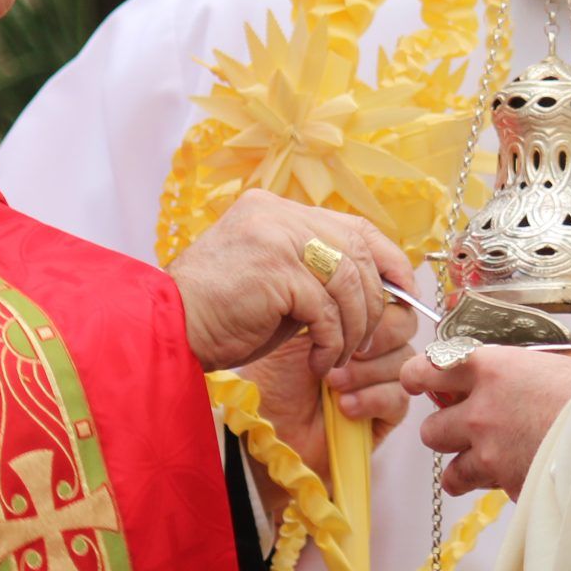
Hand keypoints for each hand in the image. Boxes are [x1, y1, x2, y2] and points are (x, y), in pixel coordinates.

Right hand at [169, 189, 414, 375]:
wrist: (166, 329)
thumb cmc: (218, 315)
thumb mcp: (273, 282)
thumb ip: (314, 272)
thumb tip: (373, 289)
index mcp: (275, 209)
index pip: (354, 225)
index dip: (387, 259)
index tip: (404, 293)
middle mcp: (278, 214)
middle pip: (358, 249)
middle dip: (374, 300)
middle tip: (370, 339)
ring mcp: (276, 237)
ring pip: (348, 280)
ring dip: (353, 328)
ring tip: (338, 356)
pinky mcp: (276, 269)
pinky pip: (328, 308)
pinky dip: (333, 341)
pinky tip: (320, 361)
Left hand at [241, 296, 419, 488]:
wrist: (268, 429)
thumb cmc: (274, 376)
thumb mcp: (294, 324)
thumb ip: (328, 294)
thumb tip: (358, 267)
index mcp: (357, 312)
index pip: (393, 288)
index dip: (391, 284)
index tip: (370, 288)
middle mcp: (376, 342)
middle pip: (405, 322)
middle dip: (375, 333)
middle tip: (341, 348)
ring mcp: (385, 377)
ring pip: (404, 361)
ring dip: (366, 371)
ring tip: (330, 383)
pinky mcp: (389, 413)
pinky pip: (399, 397)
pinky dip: (370, 399)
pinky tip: (343, 407)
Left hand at [403, 345, 570, 497]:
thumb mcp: (553, 364)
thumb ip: (521, 370)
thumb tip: (511, 370)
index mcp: (491, 369)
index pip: (427, 368)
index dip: (418, 377)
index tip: (419, 380)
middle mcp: (480, 410)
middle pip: (430, 429)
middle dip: (444, 431)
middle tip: (464, 427)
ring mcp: (490, 452)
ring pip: (448, 472)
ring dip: (462, 467)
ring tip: (484, 461)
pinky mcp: (506, 484)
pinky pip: (485, 490)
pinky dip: (495, 487)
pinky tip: (516, 474)